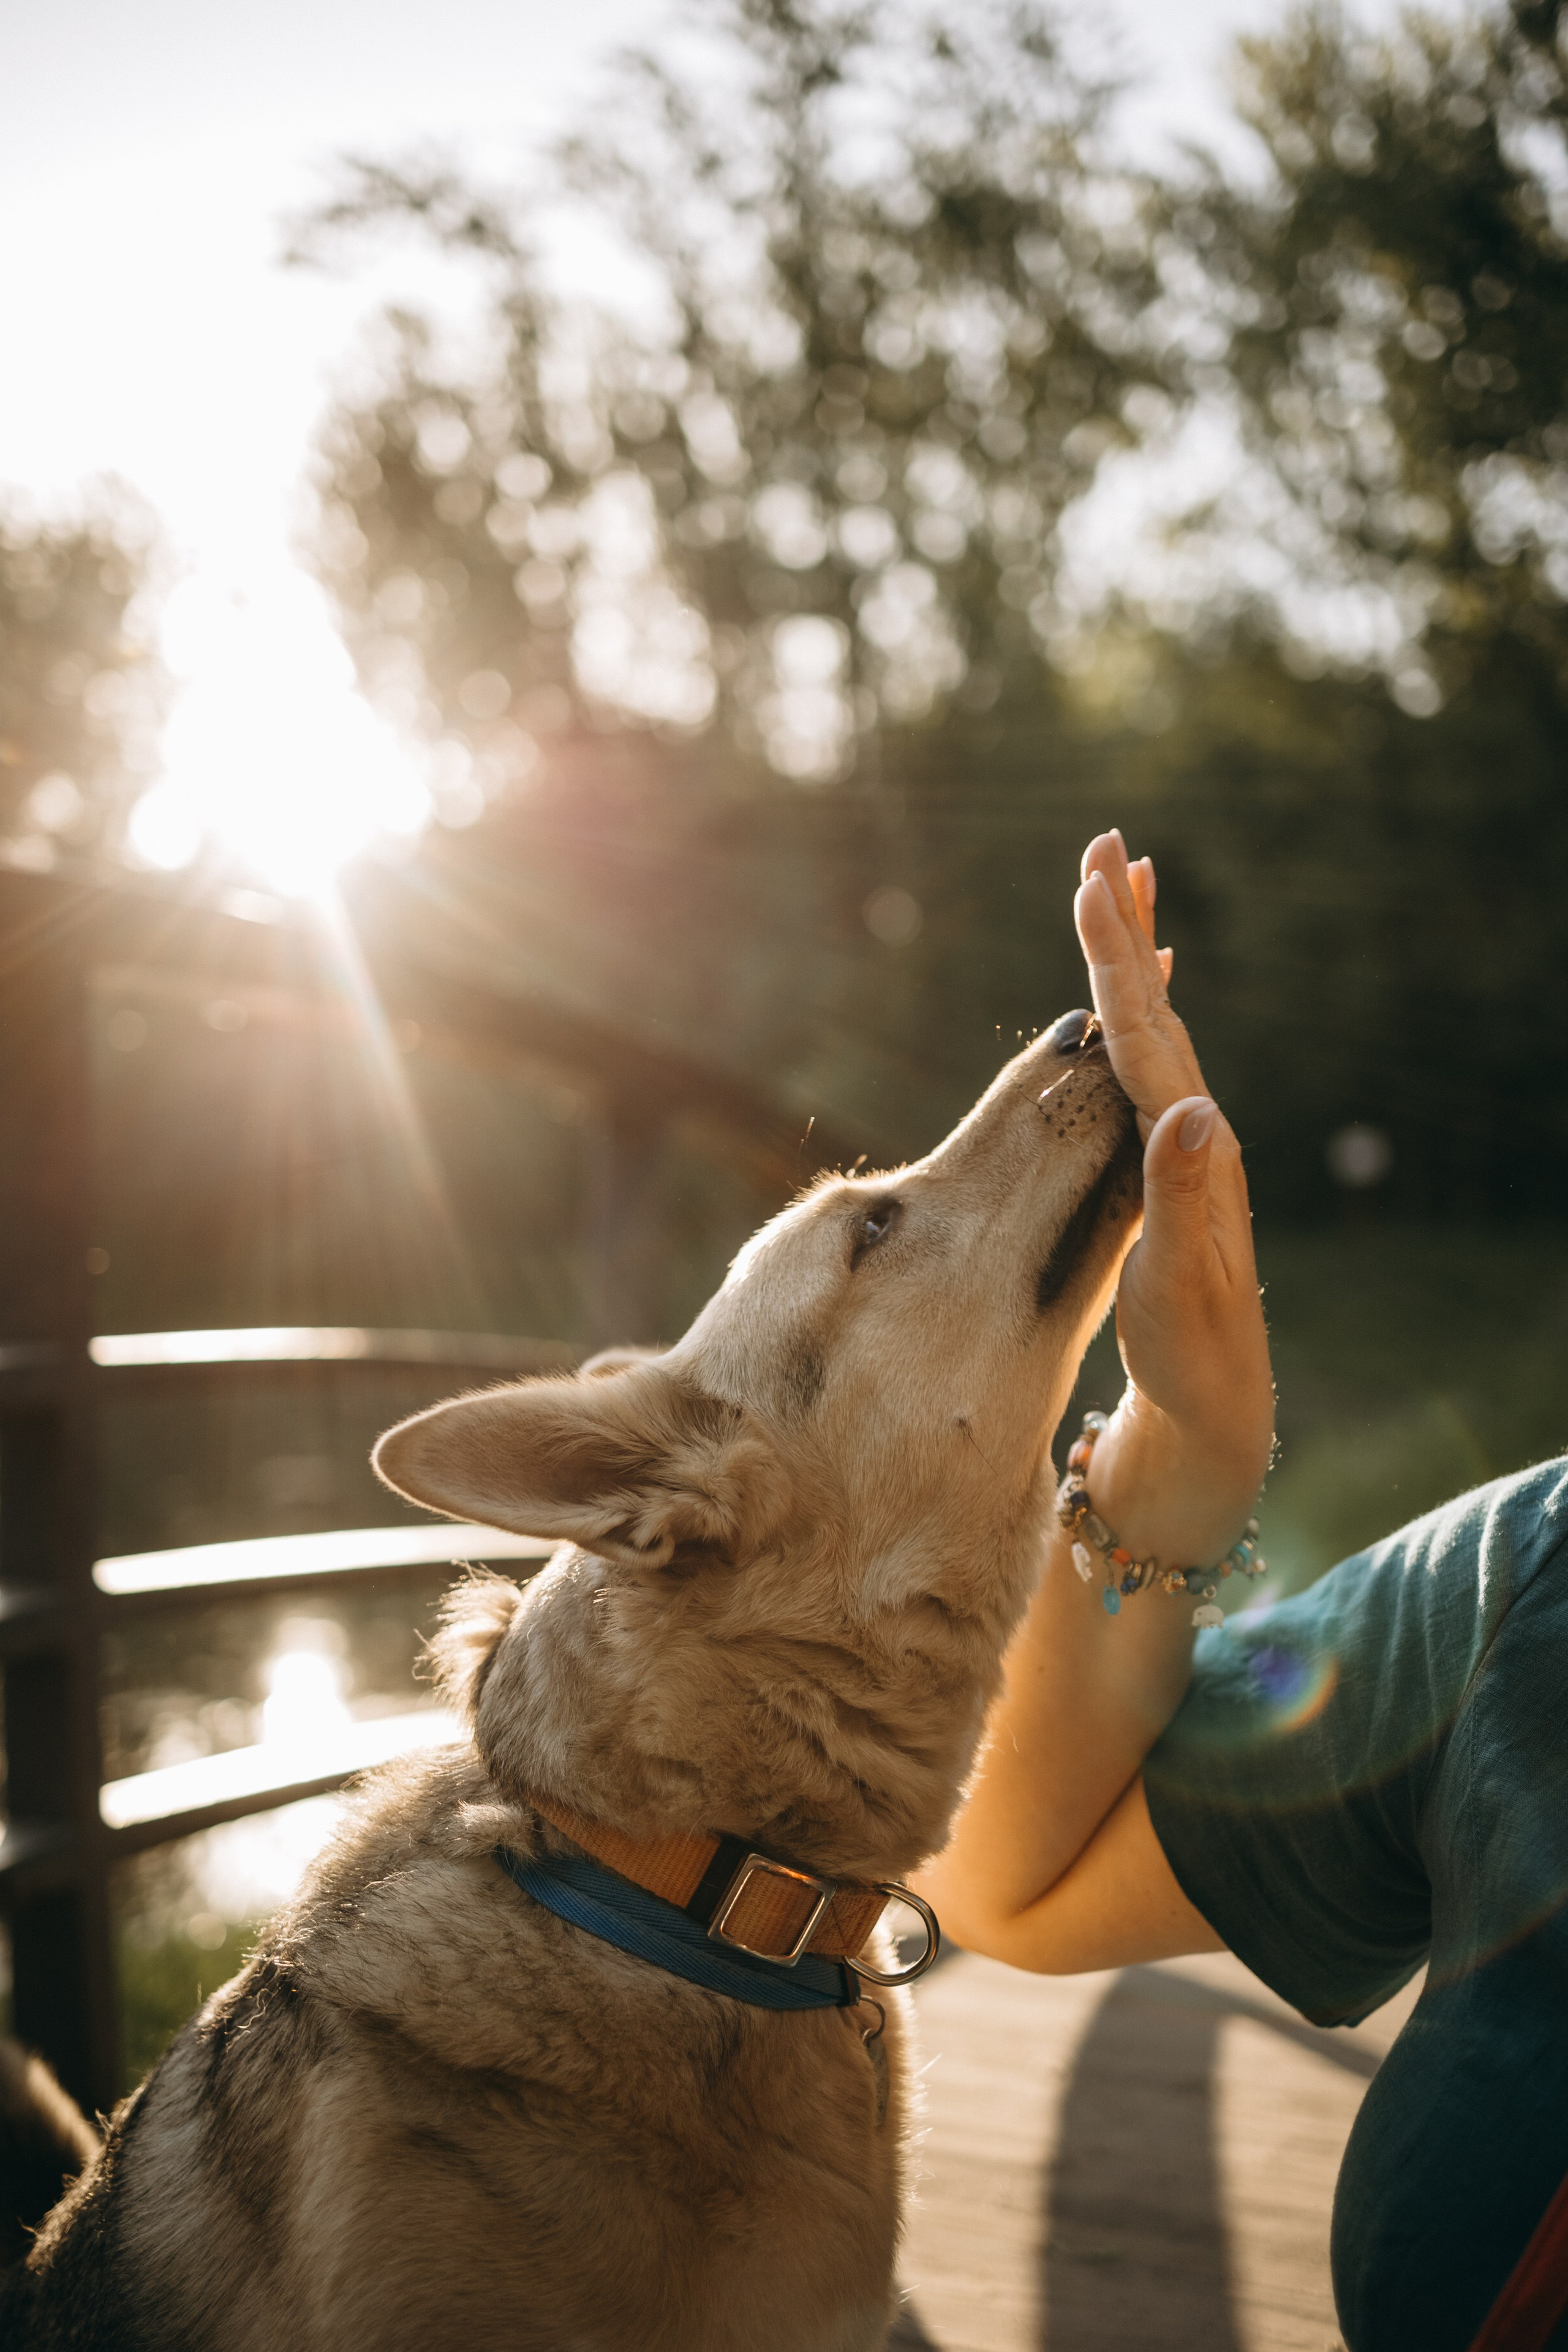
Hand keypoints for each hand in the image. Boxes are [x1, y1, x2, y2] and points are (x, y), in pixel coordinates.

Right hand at [1072, 831, 1273, 1569]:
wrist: (1218, 1396)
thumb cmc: (1193, 1348)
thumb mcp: (1182, 1278)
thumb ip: (1183, 1195)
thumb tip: (1191, 1108)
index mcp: (1187, 1144)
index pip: (1146, 1030)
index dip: (1114, 958)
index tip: (1090, 887)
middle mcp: (1192, 1128)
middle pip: (1153, 1005)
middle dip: (1124, 925)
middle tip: (1108, 844)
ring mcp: (1181, 1142)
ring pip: (1152, 1023)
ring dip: (1129, 953)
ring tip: (1117, 886)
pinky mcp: (1164, 1161)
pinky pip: (1147, 1062)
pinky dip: (1133, 1010)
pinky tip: (1124, 998)